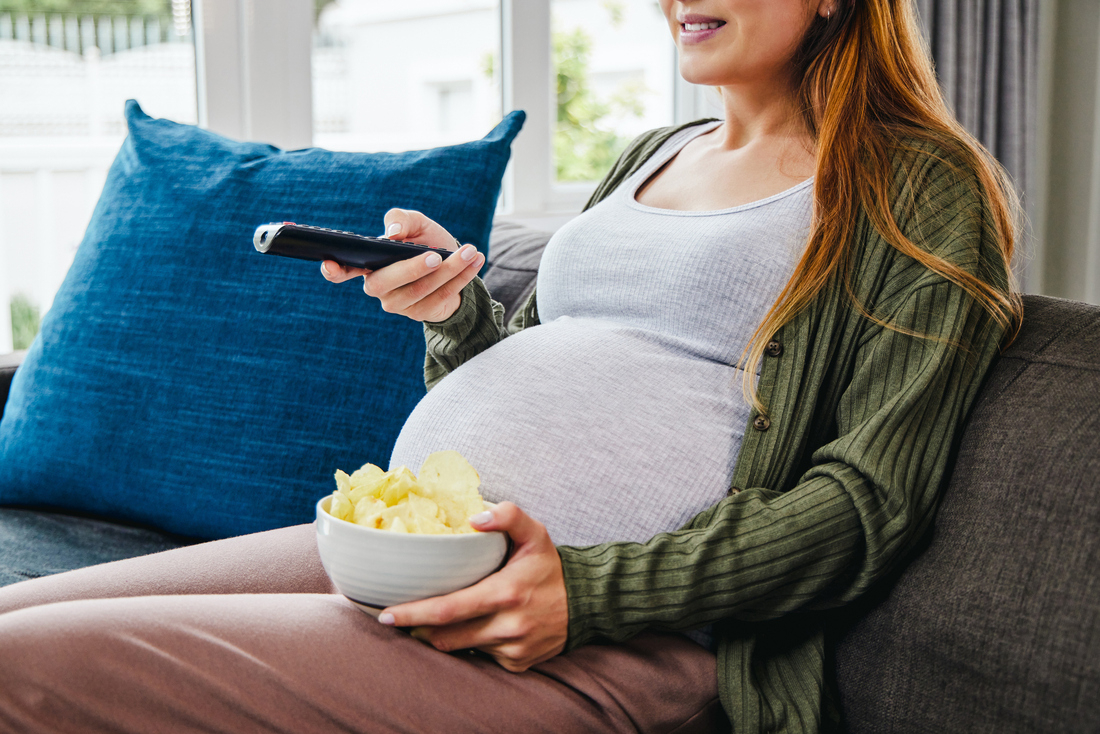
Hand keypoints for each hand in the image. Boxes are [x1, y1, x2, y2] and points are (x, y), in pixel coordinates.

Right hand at [319, 208, 485, 322]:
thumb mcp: (416, 224)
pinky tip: (476, 261)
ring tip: (470, 251)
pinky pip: (442, 297)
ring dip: (450, 269)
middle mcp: (378, 286)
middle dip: (413, 268)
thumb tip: (393, 234)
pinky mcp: (420, 313)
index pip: (343, 270)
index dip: (333, 270)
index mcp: (368, 264)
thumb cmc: (425, 242)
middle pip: (387, 282)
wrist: (452, 265)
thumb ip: (401, 220)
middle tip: (436, 255)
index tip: (329, 264)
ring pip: (421, 290)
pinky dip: (462, 277)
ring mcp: (398, 304)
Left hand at [377, 502, 568, 672]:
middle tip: (398, 618)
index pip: (448, 610)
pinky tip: (478, 626)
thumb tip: (475, 518)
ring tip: (435, 619)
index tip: (388, 614)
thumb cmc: (550, 566)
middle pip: (446, 636)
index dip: (414, 614)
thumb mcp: (535, 533)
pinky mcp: (517, 664)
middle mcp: (508, 626)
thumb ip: (508, 515)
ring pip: (462, 647)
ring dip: (444, 636)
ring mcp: (512, 649)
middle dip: (418, 629)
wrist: (587, 602)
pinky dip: (472, 643)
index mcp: (506, 593)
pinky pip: (481, 656)